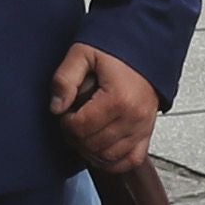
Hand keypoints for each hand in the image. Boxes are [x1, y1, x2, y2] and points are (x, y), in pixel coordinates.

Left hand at [48, 43, 160, 171]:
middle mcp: (134, 117)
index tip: (65, 112)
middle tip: (72, 121)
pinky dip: (113, 161)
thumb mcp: (82, 53)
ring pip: (109, 157)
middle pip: (94, 145)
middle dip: (76, 136)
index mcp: (118, 99)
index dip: (66, 123)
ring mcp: (143, 127)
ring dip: (90, 150)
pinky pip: (131, 160)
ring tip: (84, 132)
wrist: (145, 43)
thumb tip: (56, 107)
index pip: (81, 128)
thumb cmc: (116, 47)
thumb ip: (65, 79)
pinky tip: (100, 150)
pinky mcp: (148, 131)